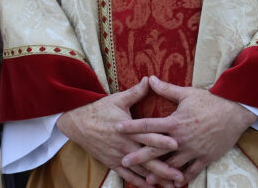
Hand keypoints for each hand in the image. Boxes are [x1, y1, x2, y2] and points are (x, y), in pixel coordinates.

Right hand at [56, 77, 181, 186]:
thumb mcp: (117, 99)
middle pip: (147, 158)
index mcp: (128, 129)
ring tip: (171, 186)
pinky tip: (151, 187)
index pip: (148, 135)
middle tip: (180, 176)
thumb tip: (149, 79)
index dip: (162, 140)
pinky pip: (127, 175)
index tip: (177, 145)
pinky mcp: (112, 163)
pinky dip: (140, 182)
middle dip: (165, 168)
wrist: (77, 123)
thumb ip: (135, 92)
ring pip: (140, 170)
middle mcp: (125, 145)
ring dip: (156, 178)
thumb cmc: (99, 110)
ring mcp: (118, 156)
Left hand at [117, 76, 255, 184]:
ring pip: (172, 165)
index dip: (132, 127)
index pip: (149, 125)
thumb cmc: (210, 101)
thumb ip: (166, 89)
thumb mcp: (187, 93)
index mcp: (176, 121)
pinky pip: (192, 172)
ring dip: (159, 173)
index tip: (118, 129)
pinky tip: (174, 185)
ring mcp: (194, 150)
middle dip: (139, 156)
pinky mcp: (205, 158)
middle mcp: (182, 138)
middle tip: (123, 161)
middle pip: (156, 149)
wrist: (235, 112)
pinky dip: (182, 179)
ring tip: (146, 180)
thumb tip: (149, 79)